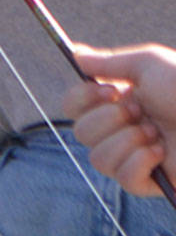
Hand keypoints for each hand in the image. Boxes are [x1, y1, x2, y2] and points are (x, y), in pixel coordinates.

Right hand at [63, 42, 175, 196]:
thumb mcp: (149, 64)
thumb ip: (108, 61)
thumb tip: (75, 53)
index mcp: (119, 102)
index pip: (73, 106)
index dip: (82, 99)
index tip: (109, 91)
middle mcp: (122, 130)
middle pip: (81, 133)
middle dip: (109, 120)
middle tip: (141, 112)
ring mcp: (134, 157)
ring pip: (98, 159)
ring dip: (127, 142)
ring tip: (156, 133)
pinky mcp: (150, 182)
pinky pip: (124, 179)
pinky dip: (140, 162)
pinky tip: (162, 152)